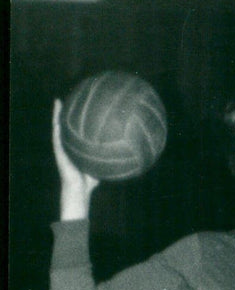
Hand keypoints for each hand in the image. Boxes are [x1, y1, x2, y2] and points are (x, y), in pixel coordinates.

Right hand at [53, 100, 97, 217]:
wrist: (78, 191)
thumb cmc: (89, 181)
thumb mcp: (100, 166)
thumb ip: (107, 158)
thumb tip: (122, 153)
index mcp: (74, 147)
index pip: (73, 129)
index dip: (73, 117)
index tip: (77, 104)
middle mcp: (66, 146)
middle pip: (64, 125)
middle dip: (63, 112)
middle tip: (64, 98)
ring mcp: (61, 149)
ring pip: (57, 129)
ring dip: (56, 116)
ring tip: (57, 102)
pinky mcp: (59, 154)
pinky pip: (57, 140)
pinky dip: (56, 131)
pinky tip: (57, 121)